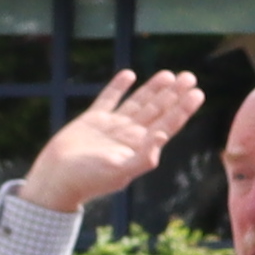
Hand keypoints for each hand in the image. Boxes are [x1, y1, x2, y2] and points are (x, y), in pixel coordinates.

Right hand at [17, 70, 201, 217]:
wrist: (57, 179)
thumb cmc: (89, 180)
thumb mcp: (121, 171)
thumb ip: (144, 156)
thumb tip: (162, 136)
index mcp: (139, 147)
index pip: (167, 125)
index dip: (183, 109)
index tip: (197, 92)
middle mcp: (129, 136)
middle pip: (157, 111)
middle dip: (174, 94)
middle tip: (189, 77)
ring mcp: (112, 127)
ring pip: (138, 103)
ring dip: (153, 89)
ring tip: (169, 74)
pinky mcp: (92, 120)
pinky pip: (109, 99)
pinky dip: (118, 87)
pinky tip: (129, 74)